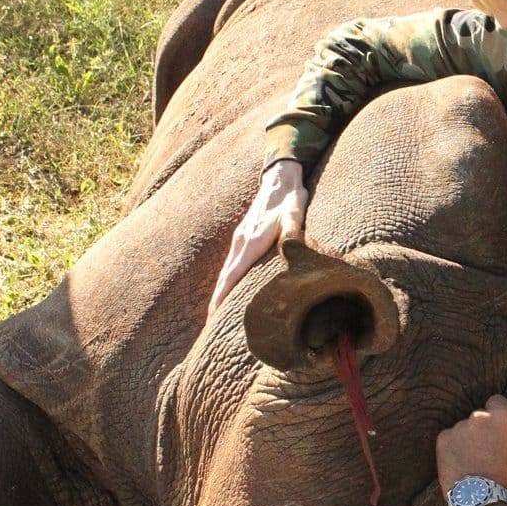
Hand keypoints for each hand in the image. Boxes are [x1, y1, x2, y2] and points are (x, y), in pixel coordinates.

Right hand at [207, 159, 307, 316]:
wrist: (279, 179)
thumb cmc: (291, 199)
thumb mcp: (295, 213)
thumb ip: (293, 228)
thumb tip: (292, 241)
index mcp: (252, 242)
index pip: (232, 275)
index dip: (222, 296)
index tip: (213, 315)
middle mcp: (241, 242)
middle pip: (224, 278)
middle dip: (217, 301)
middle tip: (210, 326)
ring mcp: (240, 239)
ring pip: (227, 271)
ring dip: (220, 292)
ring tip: (216, 314)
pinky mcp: (244, 237)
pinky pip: (232, 264)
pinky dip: (227, 280)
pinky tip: (229, 290)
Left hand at [437, 392, 506, 496]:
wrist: (480, 497)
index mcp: (500, 415)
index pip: (498, 401)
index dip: (501, 418)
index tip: (502, 435)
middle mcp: (477, 416)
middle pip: (481, 415)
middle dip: (485, 428)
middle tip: (490, 452)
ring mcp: (458, 427)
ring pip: (466, 427)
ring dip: (470, 438)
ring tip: (477, 459)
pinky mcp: (443, 439)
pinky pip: (451, 437)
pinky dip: (456, 446)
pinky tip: (464, 462)